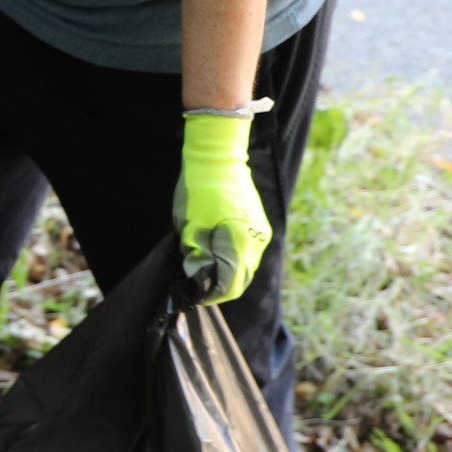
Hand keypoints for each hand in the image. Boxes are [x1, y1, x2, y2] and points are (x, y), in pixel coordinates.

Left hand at [173, 108, 273, 304]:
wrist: (216, 157)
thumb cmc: (198, 191)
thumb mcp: (190, 229)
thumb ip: (197, 258)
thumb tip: (200, 279)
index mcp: (241, 243)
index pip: (229, 285)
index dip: (210, 294)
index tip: (193, 294)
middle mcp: (257, 241)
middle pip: (240, 280)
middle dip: (218, 285)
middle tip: (195, 282)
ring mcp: (261, 233)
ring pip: (245, 267)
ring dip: (225, 272)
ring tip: (202, 266)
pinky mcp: (258, 225)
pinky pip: (247, 253)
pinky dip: (231, 260)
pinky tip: (213, 253)